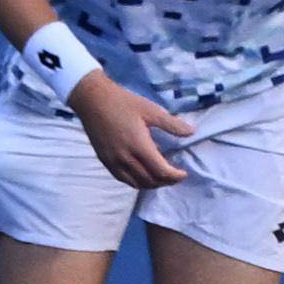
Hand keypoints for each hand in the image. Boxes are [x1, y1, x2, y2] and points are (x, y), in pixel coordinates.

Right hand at [75, 74, 194, 188]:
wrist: (92, 99)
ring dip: (152, 184)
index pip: (161, 171)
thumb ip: (172, 124)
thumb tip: (192, 132)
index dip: (175, 176)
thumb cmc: (123, 102)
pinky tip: (142, 175)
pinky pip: (123, 179)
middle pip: (150, 181)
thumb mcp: (150, 110)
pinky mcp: (105, 160)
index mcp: (139, 146)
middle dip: (166, 182)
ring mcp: (113, 161)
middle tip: (175, 176)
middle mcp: (125, 158)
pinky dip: (136, 181)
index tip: (184, 173)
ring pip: (136, 183)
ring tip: (161, 177)